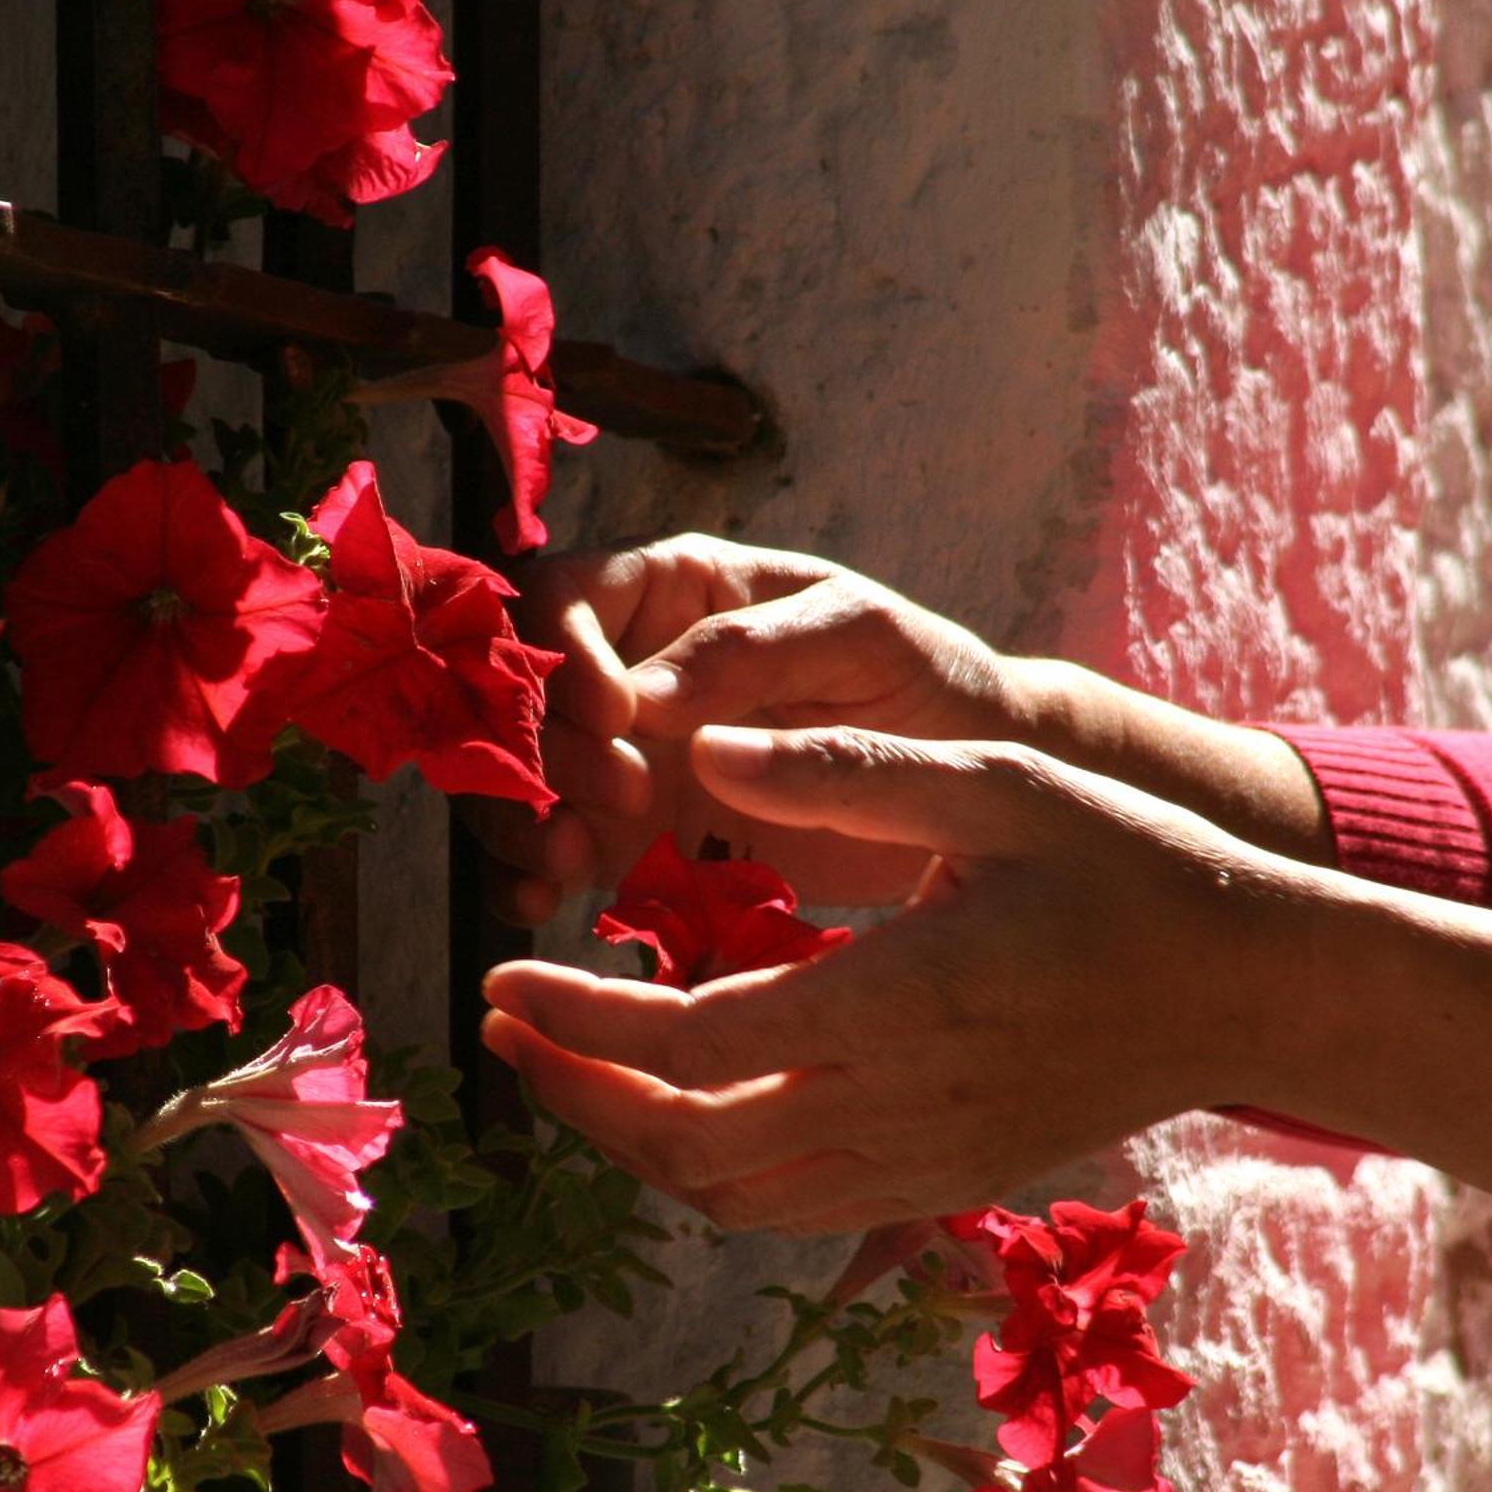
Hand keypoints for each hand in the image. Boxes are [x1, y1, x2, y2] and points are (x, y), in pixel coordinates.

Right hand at [472, 535, 1046, 922]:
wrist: (972, 785)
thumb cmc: (922, 679)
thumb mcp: (858, 635)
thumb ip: (753, 648)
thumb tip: (642, 694)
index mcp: (674, 591)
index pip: (562, 599)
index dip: (563, 657)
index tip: (620, 720)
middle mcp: (628, 669)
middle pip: (519, 695)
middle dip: (542, 748)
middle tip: (620, 796)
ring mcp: (624, 759)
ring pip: (519, 777)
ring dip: (520, 817)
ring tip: (569, 858)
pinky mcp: (633, 840)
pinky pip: (551, 852)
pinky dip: (529, 875)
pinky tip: (542, 900)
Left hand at [479, 724, 1279, 1232]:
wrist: (1250, 990)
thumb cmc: (1127, 868)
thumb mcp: (997, 784)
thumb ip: (845, 771)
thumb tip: (710, 752)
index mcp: (900, 1001)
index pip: (692, 1041)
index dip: (579, 1020)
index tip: (501, 980)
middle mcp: (900, 1103)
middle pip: (687, 1142)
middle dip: (575, 1091)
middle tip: (504, 1030)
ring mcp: (923, 1161)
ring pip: (730, 1197)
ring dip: (630, 1142)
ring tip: (569, 1068)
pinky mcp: (943, 1182)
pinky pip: (792, 1211)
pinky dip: (707, 1173)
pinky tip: (678, 1109)